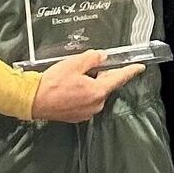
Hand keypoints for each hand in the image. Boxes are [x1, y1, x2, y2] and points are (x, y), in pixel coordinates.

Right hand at [30, 50, 144, 122]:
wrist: (33, 101)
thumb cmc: (53, 83)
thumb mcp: (74, 63)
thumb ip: (92, 58)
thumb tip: (102, 56)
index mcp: (98, 91)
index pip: (119, 78)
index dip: (130, 71)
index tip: (140, 67)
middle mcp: (96, 104)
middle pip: (105, 84)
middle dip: (100, 74)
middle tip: (85, 66)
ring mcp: (87, 112)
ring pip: (95, 92)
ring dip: (90, 83)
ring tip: (73, 77)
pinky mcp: (77, 116)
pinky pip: (86, 100)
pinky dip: (82, 92)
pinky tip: (70, 86)